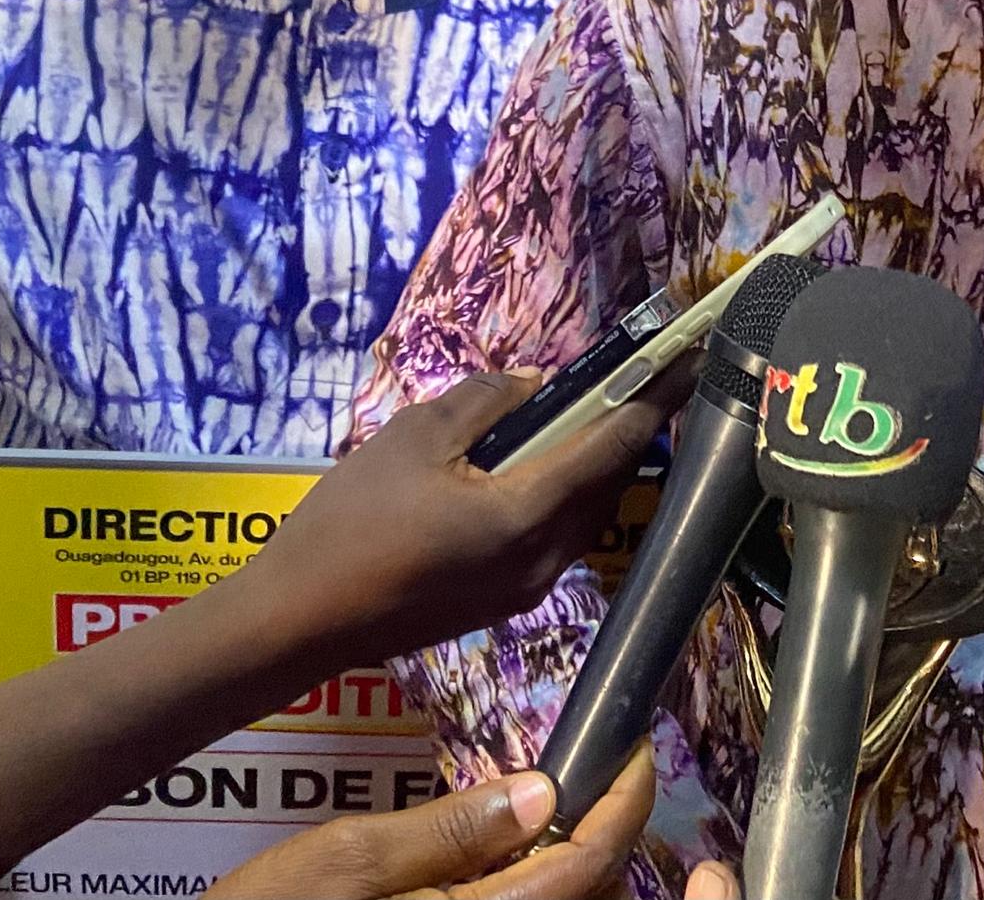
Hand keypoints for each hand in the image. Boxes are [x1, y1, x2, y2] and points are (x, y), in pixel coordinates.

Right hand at [207, 747, 652, 899]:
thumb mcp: (346, 859)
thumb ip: (450, 829)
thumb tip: (543, 792)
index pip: (593, 860)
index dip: (627, 797)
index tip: (635, 746)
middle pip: (594, 895)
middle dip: (608, 833)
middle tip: (595, 771)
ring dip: (578, 866)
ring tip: (550, 813)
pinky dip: (540, 889)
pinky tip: (506, 862)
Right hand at [228, 368, 686, 674]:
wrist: (295, 623)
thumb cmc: (349, 524)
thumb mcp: (413, 438)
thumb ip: (484, 402)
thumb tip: (533, 385)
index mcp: (528, 516)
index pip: (616, 446)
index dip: (656, 397)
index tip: (689, 359)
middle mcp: (544, 559)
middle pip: (610, 483)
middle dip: (630, 428)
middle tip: (641, 377)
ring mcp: (526, 588)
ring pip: (586, 514)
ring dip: (597, 464)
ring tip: (593, 413)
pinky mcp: (502, 602)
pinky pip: (556, 536)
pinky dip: (564, 494)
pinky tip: (540, 464)